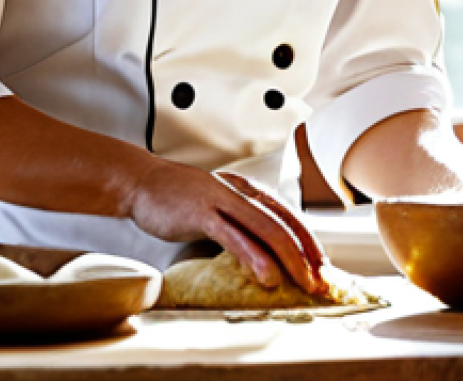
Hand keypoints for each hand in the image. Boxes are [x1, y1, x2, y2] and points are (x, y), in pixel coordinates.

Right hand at [127, 158, 324, 292]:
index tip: (320, 264)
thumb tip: (260, 250)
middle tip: (319, 281)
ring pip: (266, 229)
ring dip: (289, 258)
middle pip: (283, 223)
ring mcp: (222, 201)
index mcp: (247, 189)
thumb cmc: (178, 197)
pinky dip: (254, 257)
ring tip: (303, 282)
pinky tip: (266, 275)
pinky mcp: (202, 214)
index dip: (308, 239)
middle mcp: (240, 191)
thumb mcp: (217, 206)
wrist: (142, 181)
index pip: (287, 214)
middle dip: (306, 254)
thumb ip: (238, 222)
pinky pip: (235, 237)